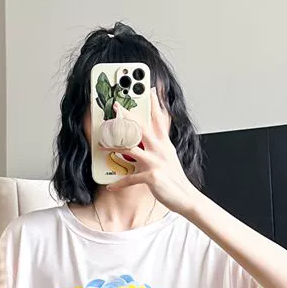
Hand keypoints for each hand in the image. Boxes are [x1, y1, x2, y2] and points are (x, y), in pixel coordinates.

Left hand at [104, 88, 199, 214]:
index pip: (159, 119)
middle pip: (141, 128)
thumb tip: (145, 142)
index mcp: (164, 144)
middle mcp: (160, 150)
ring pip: (130, 149)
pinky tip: (111, 185)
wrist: (185, 197)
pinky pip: (130, 178)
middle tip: (116, 107)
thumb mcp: (169, 158)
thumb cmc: (175, 180)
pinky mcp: (151, 177)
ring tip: (101, 146)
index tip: (149, 89)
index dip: (154, 103)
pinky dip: (119, 183)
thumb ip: (158, 148)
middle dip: (127, 117)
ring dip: (113, 147)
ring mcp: (155, 162)